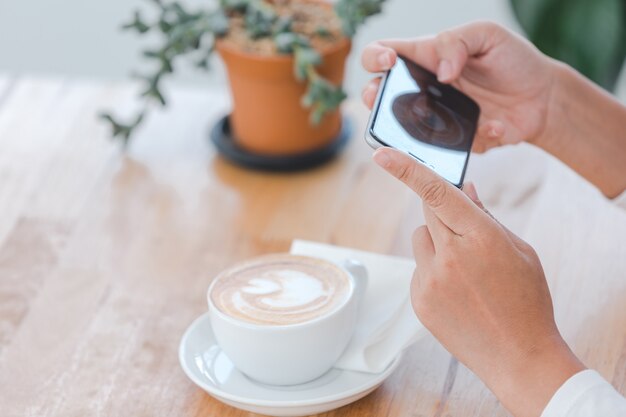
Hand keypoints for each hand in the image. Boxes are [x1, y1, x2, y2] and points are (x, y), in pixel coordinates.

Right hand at [361, 22, 557, 152]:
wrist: (545, 97)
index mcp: (424, 59)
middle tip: (380, 98)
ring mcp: (435, 119)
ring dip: (408, 130)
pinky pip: (451, 147)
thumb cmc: (512, 60)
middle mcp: (422, 91)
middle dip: (373, 98)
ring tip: (432, 122)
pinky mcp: (454, 143)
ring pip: (402, 131)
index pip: (381, 55)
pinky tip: (496, 125)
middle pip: (378, 97)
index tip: (389, 62)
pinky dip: (478, 135)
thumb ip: (457, 42)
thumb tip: (440, 72)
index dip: (374, 57)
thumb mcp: (487, 35)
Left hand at [373, 147, 584, 416]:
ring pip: (421, 239)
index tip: (382, 154)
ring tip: (465, 272)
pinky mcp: (418, 299)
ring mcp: (430, 280)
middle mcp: (450, 256)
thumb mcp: (519, 251)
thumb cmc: (526, 299)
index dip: (407, 169)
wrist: (519, 355)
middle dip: (442, 213)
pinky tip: (457, 293)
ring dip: (437, 244)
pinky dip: (433, 271)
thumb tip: (465, 189)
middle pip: (428, 212)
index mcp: (481, 237)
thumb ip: (486, 216)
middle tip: (463, 232)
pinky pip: (418, 268)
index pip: (437, 192)